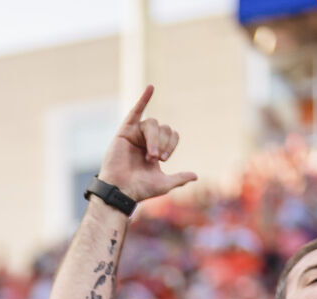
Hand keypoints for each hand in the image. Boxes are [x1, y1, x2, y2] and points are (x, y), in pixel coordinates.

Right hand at [96, 86, 197, 204]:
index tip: (164, 160)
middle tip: (156, 158)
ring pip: (152, 124)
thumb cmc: (139, 189)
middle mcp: (145, 140)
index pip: (171, 135)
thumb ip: (179, 178)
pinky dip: (143, 99)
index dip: (171, 144)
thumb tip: (195, 176)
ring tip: (150, 155)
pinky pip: (135, 112)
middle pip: (163, 128)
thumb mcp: (164, 184)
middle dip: (163, 143)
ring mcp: (135, 135)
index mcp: (155, 149)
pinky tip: (151, 88)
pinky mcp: (124, 132)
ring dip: (155, 139)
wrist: (121, 191)